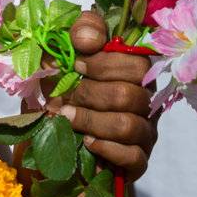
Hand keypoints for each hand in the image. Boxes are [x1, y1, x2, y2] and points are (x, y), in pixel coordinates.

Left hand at [48, 12, 155, 179]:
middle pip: (131, 94)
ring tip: (66, 118)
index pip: (138, 63)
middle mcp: (145, 101)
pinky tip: (87, 142)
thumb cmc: (62, 92)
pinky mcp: (138, 161)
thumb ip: (76, 35)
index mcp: (133, 73)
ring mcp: (144, 132)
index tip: (76, 64)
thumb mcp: (61, 59)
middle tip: (65, 96)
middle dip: (91, 94)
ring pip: (129, 125)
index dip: (104, 63)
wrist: (52, 139)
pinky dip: (107, 149)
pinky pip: (134, 157)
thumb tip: (87, 39)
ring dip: (91, 121)